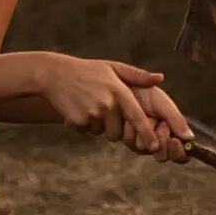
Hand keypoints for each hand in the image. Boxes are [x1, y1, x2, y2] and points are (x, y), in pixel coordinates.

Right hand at [35, 54, 178, 154]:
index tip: (155, 146)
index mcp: (119, 91)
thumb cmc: (88, 71)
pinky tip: (79, 107)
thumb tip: (160, 78)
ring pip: (102, 133)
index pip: (137, 117)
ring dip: (99, 126)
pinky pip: (87, 131)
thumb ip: (137, 76)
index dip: (147, 133)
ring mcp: (92, 113)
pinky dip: (85, 124)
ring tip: (91, 105)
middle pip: (118, 133)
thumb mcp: (113, 68)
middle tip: (104, 110)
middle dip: (114, 128)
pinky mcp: (78, 121)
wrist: (55, 74)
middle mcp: (107, 104)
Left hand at [114, 66, 193, 163]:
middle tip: (160, 125)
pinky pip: (131, 143)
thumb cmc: (143, 90)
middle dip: (161, 140)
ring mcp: (140, 140)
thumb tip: (190, 137)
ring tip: (143, 113)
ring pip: (144, 149)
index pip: (180, 152)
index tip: (174, 141)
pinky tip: (129, 117)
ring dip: (144, 131)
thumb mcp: (162, 102)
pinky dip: (131, 129)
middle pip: (163, 156)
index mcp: (170, 130)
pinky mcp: (126, 138)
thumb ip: (176, 119)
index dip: (179, 152)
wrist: (119, 84)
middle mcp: (156, 138)